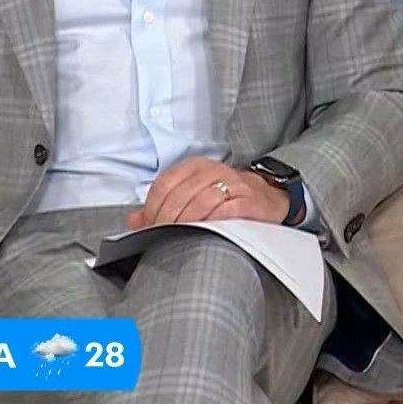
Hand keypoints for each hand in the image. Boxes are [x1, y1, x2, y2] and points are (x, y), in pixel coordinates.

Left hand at [126, 157, 288, 228]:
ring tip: (180, 237)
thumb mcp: (193, 193)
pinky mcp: (247, 200)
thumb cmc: (228, 196)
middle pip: (179, 196)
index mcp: (195, 166)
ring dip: (186, 224)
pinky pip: (224, 211)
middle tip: (163, 236)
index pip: (164, 185)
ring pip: (200, 202)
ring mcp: (231, 184)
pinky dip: (211, 223)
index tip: (150, 226)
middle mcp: (213, 170)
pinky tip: (204, 232)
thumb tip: (134, 221)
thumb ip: (163, 206)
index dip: (152, 209)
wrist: (268, 196)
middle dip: (167, 220)